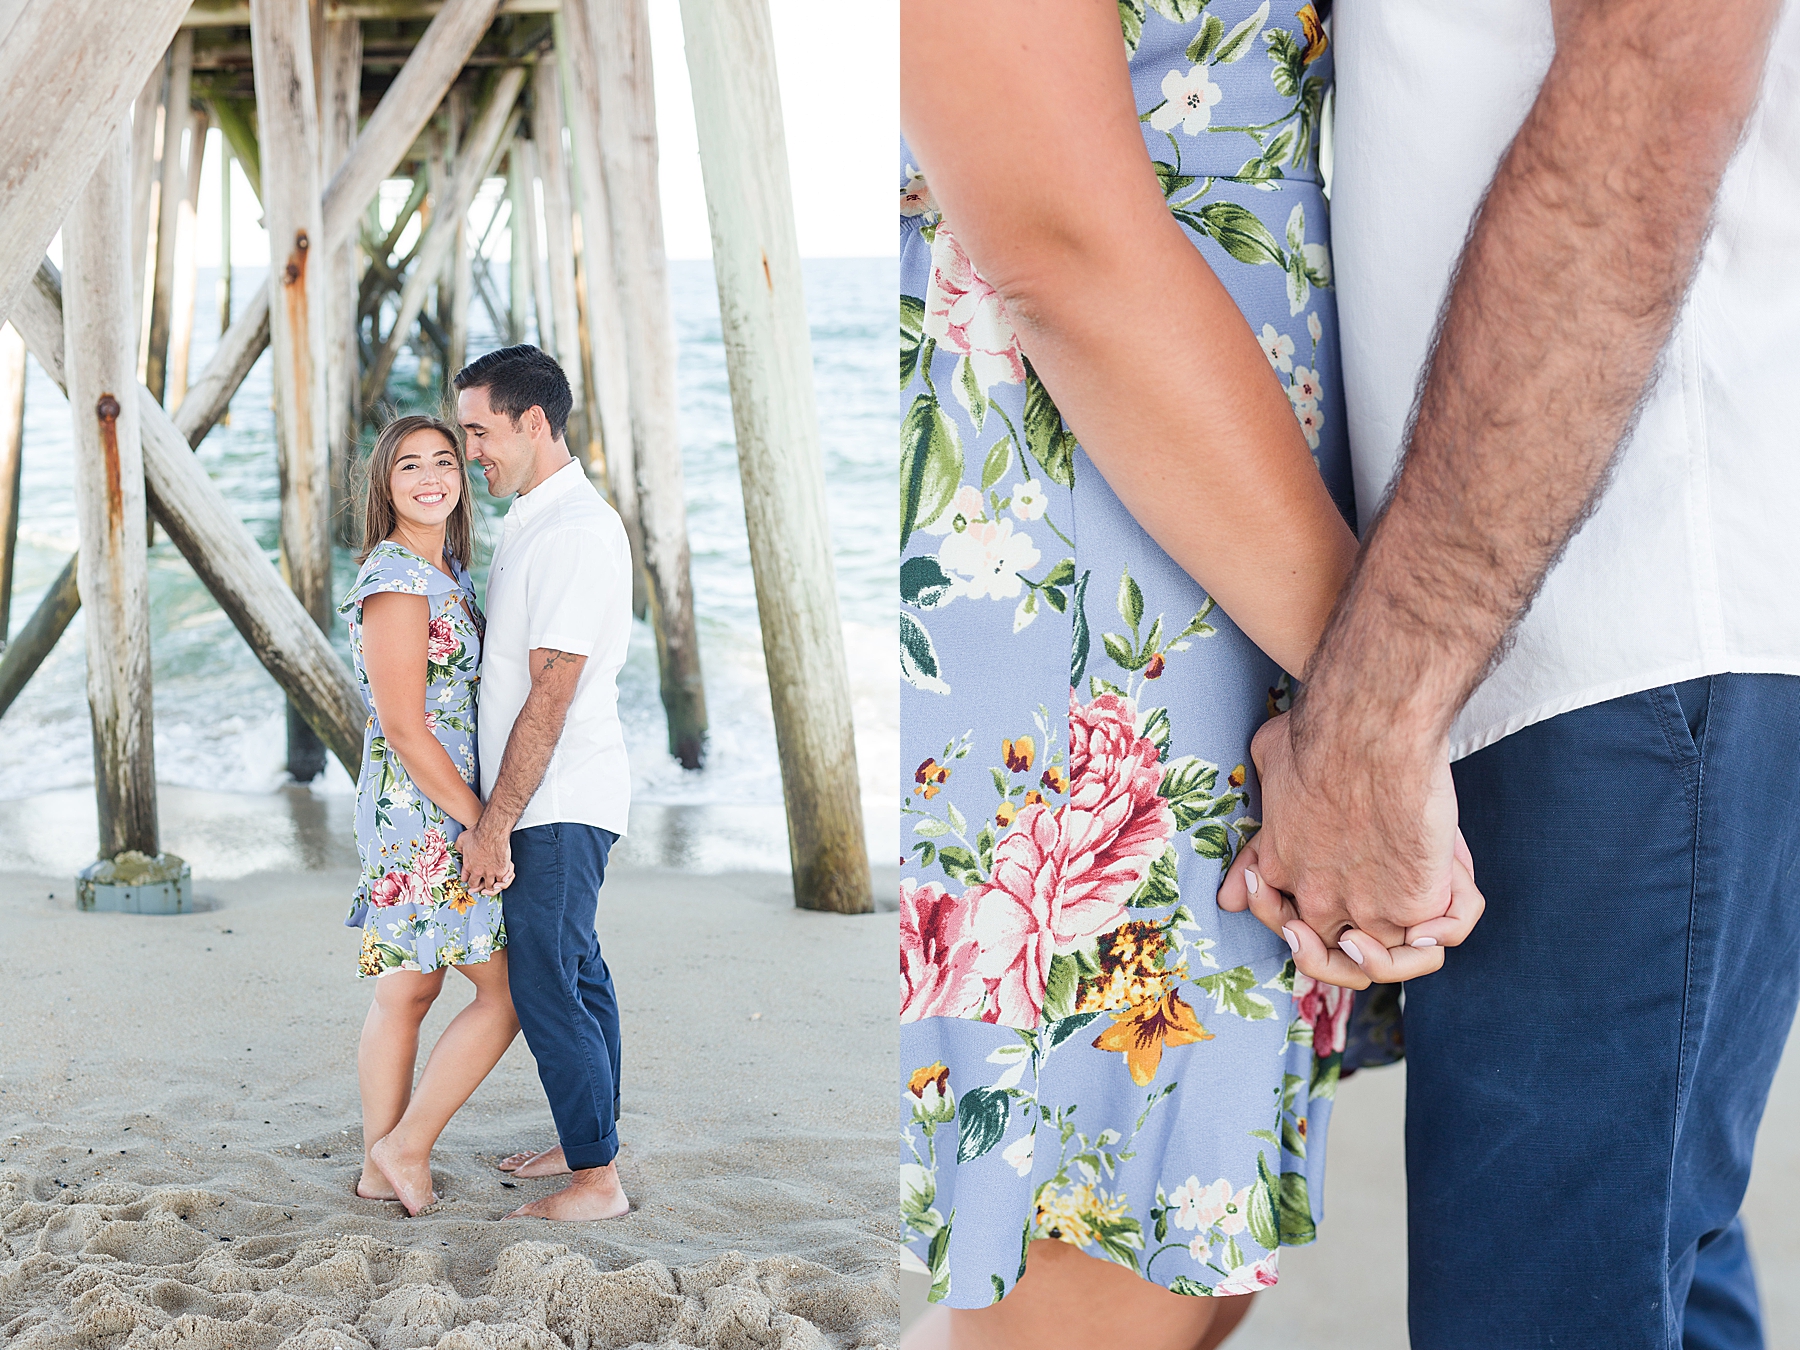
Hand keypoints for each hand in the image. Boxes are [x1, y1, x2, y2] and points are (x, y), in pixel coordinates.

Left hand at [456, 821, 513, 896]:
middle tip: (479, 886)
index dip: (468, 880)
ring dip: (491, 886)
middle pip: (477, 885)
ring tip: (492, 885)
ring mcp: (490, 872)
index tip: (469, 879)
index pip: (467, 879)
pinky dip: (503, 882)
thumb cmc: (478, 833)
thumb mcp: (461, 840)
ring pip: (490, 886)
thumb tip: (458, 849)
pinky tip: (502, 880)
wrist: (491, 831)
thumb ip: (459, 847)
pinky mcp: (502, 870)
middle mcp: (478, 872)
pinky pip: (502, 883)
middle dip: (478, 886)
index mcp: (468, 866)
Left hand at [1217, 709, 1484, 986]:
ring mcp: (1368, 909)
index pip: (1284, 919)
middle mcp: (1320, 900)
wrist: (1366, 731)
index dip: (1296, 915)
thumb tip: (1229, 896)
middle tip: (1358, 927)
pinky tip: (1442, 900)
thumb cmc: (1316, 735)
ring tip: (1409, 925)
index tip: (1310, 893)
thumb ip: (1256, 835)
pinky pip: (1443, 937)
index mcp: (1283, 870)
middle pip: (1330, 955)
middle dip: (1344, 947)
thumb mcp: (1266, 770)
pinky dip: (1447, 926)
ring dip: (1397, 951)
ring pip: (1386, 964)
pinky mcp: (1416, 904)